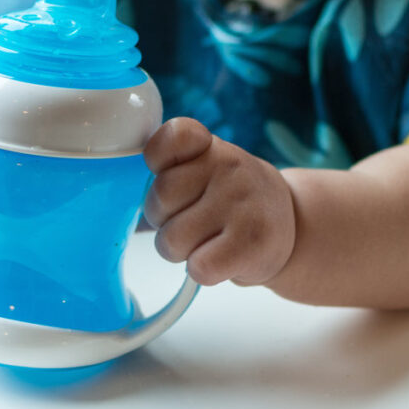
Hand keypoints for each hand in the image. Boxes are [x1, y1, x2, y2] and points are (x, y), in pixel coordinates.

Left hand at [143, 118, 295, 286]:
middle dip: (165, 220)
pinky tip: (221, 258)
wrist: (292, 225)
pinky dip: (202, 272)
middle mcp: (228, 167)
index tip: (166, 170)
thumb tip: (116, 208)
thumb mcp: (207, 172)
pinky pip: (199, 267)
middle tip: (191, 221)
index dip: (158, 160)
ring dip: (181, 252)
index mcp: (210, 147)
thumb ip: (169, 175)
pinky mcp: (252, 243)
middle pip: (159, 200)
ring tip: (207, 242)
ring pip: (173, 241)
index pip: (172, 137)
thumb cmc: (232, 202)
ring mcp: (241, 203)